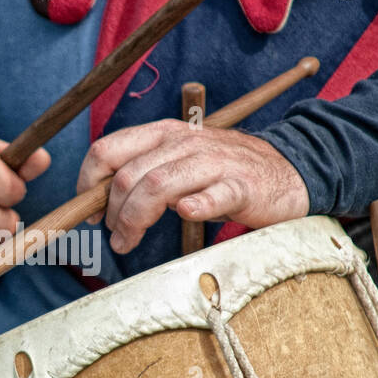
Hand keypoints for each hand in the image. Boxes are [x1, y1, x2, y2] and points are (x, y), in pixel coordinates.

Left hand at [76, 119, 309, 253]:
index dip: (89, 182)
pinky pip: (215, 194)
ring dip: (135, 218)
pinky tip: (187, 214)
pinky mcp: (242, 186)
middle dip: (113, 212)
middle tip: (115, 237)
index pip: (109, 149)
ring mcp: (214, 163)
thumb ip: (145, 174)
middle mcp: (185, 143)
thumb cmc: (225, 173)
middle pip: (130, 175)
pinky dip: (197, 205)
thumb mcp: (179, 164)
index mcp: (164, 135)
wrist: (289, 171)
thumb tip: (103, 200)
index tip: (90, 212)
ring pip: (159, 185)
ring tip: (128, 242)